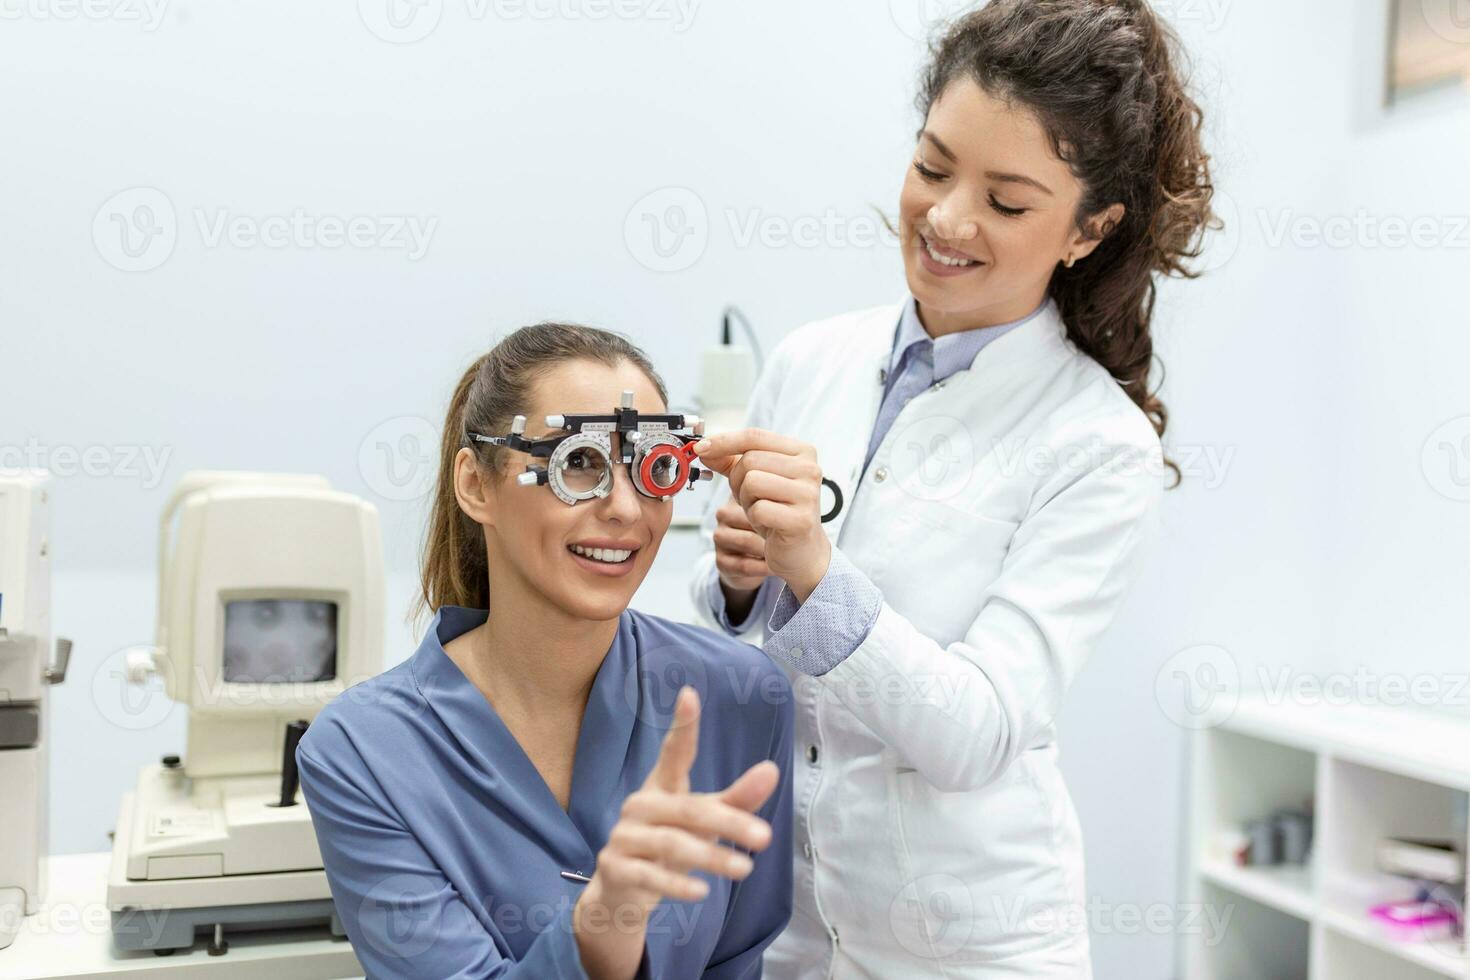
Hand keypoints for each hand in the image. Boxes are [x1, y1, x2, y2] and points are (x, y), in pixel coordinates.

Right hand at [573, 687, 778, 978]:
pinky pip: (650, 875)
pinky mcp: (615, 868)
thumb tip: (772, 770)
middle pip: (688, 809)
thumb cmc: (669, 845)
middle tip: (766, 837)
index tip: (690, 694)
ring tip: (745, 869)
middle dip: (729, 823)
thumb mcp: (705, 823)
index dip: (682, 725)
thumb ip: (738, 800)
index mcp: (662, 786)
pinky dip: (677, 884)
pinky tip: (703, 892)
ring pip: (671, 843)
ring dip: (711, 857)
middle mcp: (640, 805)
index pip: (673, 752)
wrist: (620, 893)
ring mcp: (623, 836)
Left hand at [694, 429, 831, 602]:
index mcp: (802, 452)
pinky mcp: (801, 519)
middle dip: (737, 481)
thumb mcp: (756, 480)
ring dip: (746, 501)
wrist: (801, 550)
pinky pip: (759, 509)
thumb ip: (732, 461)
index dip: (723, 441)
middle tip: (748, 498)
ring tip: (761, 511)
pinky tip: (767, 524)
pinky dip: (754, 518)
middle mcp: (809, 469)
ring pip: (752, 482)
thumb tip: (704, 447)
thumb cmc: (778, 510)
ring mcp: (808, 494)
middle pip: (749, 461)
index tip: (701, 448)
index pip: (754, 436)